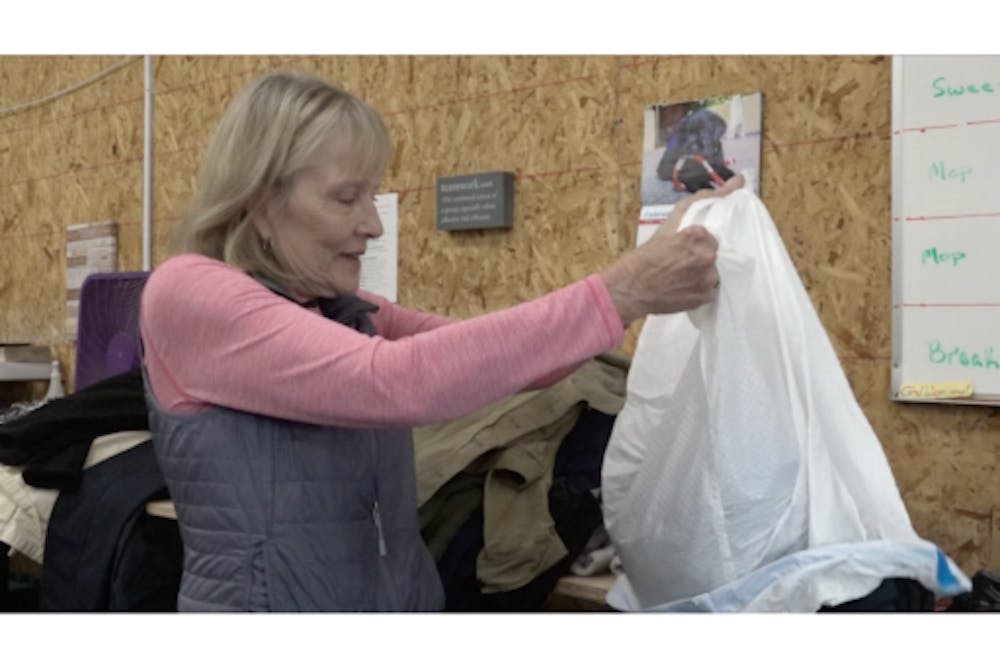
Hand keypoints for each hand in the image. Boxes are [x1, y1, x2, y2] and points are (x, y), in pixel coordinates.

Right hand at [601, 174, 744, 325]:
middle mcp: (707, 256)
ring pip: (714, 273)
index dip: (697, 242)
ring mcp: (707, 279)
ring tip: (682, 276)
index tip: (683, 248)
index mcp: (699, 235)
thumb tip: (739, 180)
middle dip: (700, 256)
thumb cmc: (644, 255)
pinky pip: (710, 291)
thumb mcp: (670, 222)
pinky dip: (699, 288)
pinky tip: (683, 287)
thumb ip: (705, 199)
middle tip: (680, 262)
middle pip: (713, 254)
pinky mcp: (704, 298)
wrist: (628, 288)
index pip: (710, 237)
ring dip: (702, 273)